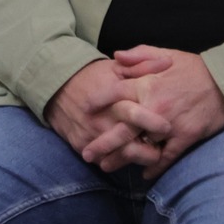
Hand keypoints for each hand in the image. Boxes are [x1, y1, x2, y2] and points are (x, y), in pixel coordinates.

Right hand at [44, 59, 160, 173]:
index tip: (167, 128)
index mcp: (114, 101)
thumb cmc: (93, 76)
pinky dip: (117, 161)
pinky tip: (127, 155)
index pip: (135, 116)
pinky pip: (103, 161)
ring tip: (146, 153)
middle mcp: (102, 121)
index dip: (153, 124)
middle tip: (159, 151)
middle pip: (131, 147)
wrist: (56, 86)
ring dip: (135, 159)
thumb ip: (143, 65)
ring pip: (119, 159)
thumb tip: (167, 62)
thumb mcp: (117, 68)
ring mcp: (91, 136)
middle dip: (149, 153)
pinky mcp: (81, 145)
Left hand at [100, 46, 223, 179]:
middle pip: (121, 128)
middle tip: (87, 154)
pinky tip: (144, 174)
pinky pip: (167, 156)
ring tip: (107, 167)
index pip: (114, 93)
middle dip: (102, 143)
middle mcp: (154, 106)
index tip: (85, 110)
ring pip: (141, 146)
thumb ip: (138, 56)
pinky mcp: (186, 136)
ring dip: (122, 159)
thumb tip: (115, 57)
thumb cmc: (194, 67)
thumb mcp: (164, 54)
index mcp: (146, 84)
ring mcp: (170, 124)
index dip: (97, 101)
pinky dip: (155, 167)